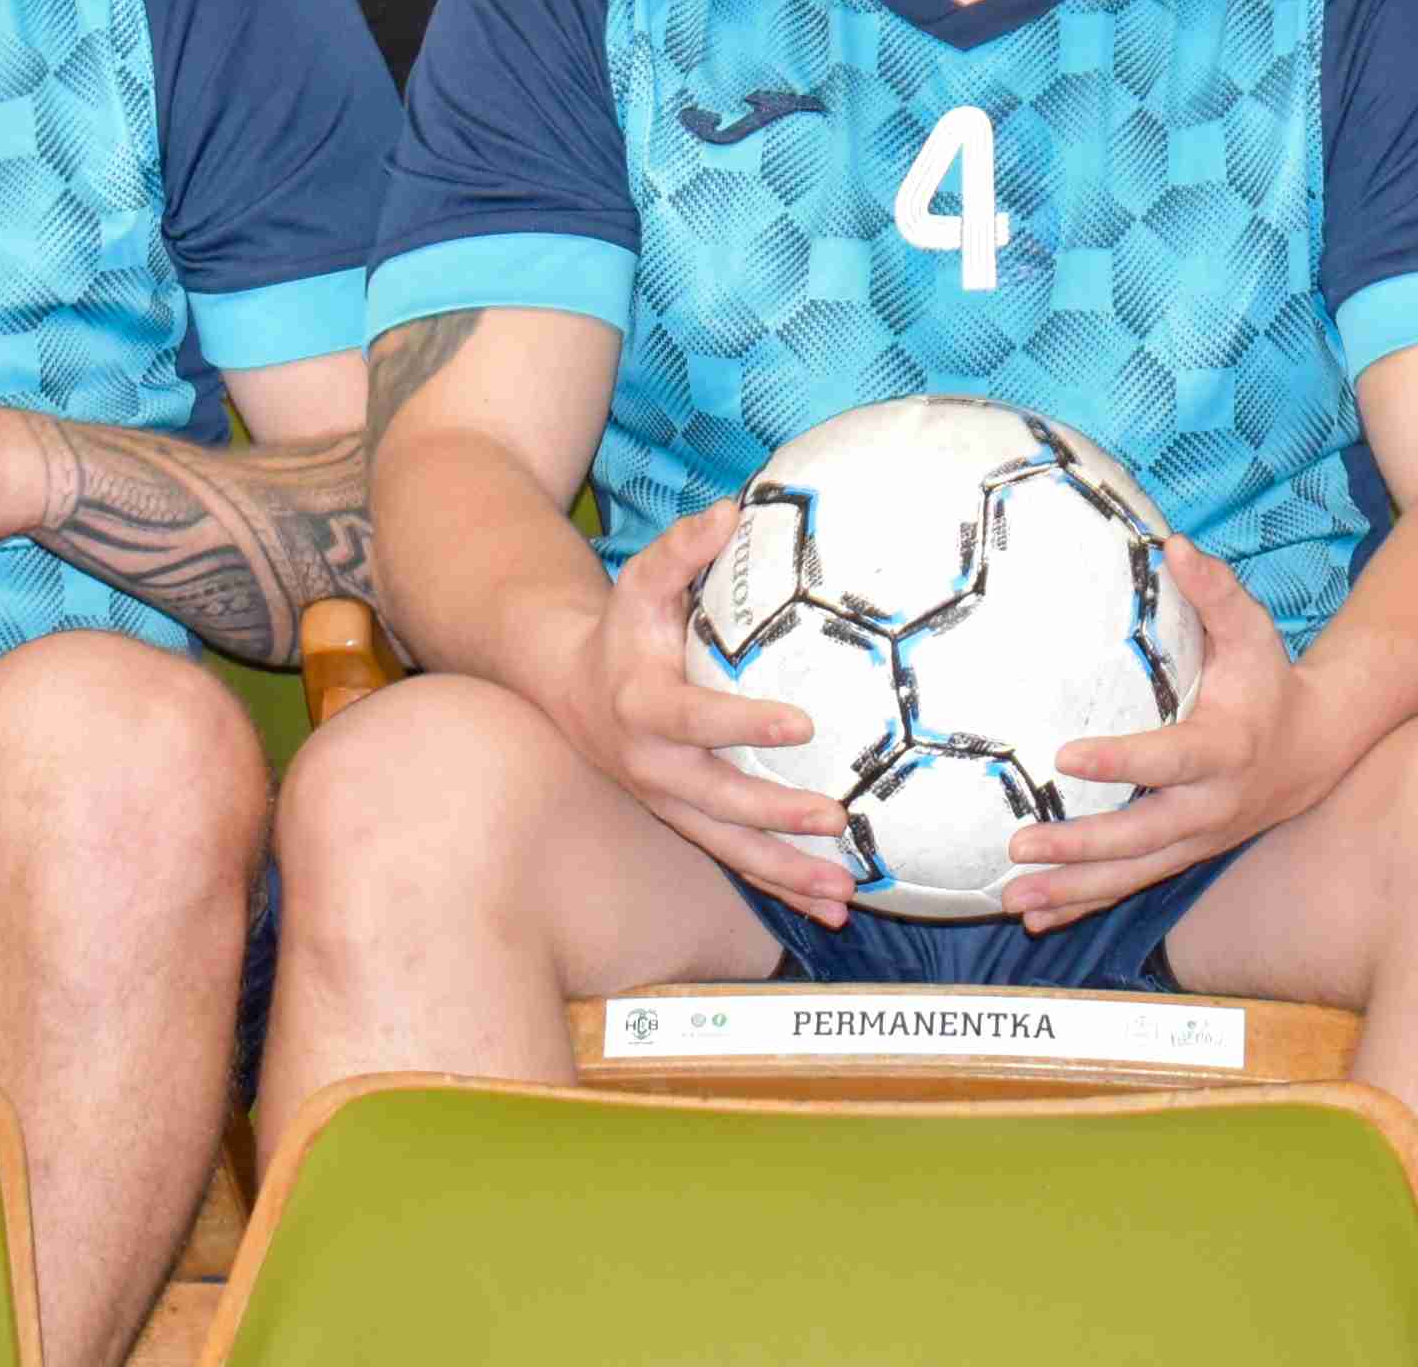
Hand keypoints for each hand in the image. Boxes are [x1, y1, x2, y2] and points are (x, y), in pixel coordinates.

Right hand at [542, 499, 855, 920]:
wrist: (572, 690)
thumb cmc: (622, 630)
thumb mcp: (638, 583)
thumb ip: (680, 549)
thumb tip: (731, 508)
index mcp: (644, 707)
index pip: (697, 721)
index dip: (745, 724)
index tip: (801, 724)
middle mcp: (655, 767)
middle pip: (719, 802)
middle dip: (777, 817)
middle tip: (837, 819)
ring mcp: (671, 804)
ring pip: (730, 849)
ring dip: (787, 874)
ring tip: (845, 892)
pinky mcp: (689, 824)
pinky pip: (737, 862)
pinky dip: (783, 889)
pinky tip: (833, 909)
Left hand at [1016, 540, 1340, 924]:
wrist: (1316, 749)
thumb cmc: (1269, 680)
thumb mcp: (1253, 632)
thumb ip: (1214, 591)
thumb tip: (1174, 543)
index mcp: (1224, 749)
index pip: (1169, 759)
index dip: (1121, 761)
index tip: (1066, 756)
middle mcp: (1210, 806)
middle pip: (1141, 837)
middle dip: (1081, 847)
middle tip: (1021, 846)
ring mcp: (1196, 840)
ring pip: (1131, 876)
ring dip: (1072, 891)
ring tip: (1014, 898)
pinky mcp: (1183, 855)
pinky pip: (1131, 887)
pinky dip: (1084, 904)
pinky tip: (1037, 918)